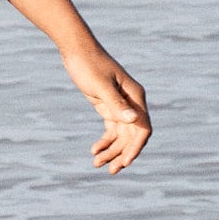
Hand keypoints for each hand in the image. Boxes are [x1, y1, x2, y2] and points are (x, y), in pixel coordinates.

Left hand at [61, 47, 150, 173]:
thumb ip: (115, 103)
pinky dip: (105, 141)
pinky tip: (94, 150)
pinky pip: (111, 129)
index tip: (125, 162)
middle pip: (132, 136)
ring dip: (112, 151)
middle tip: (110, 170)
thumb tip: (132, 120)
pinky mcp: (108, 106)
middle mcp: (132, 103)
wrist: (76, 49)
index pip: (142, 128)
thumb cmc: (89, 64)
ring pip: (121, 135)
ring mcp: (120, 105)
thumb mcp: (100, 85)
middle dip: (122, 154)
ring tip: (97, 164)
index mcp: (135, 96)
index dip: (136, 147)